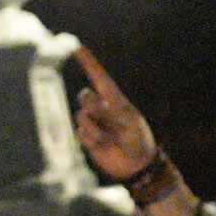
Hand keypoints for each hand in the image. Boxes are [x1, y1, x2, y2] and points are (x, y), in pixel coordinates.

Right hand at [69, 51, 160, 181]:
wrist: (137, 167)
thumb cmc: (139, 143)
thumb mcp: (130, 125)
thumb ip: (112, 114)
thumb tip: (90, 110)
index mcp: (117, 102)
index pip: (100, 78)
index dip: (89, 63)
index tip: (77, 47)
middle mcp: (103, 110)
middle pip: (85, 96)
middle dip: (90, 103)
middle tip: (101, 114)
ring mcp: (95, 124)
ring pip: (81, 116)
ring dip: (93, 128)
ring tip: (108, 140)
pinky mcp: (88, 139)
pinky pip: (80, 133)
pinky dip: (90, 140)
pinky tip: (102, 147)